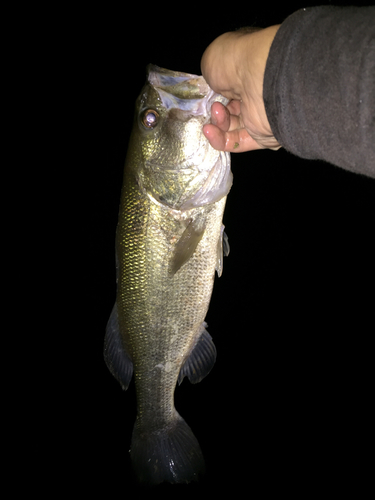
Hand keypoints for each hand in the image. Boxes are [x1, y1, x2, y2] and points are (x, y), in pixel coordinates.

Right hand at [201, 26, 280, 151]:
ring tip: (215, 112)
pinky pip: (237, 142)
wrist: (257, 76)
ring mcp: (259, 117)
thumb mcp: (212, 60)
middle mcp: (256, 96)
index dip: (215, 96)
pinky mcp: (261, 137)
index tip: (205, 97)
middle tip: (212, 105)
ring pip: (231, 128)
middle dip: (216, 111)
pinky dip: (220, 139)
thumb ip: (210, 76)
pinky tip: (209, 131)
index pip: (229, 91)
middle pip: (230, 112)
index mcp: (248, 75)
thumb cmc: (234, 61)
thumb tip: (213, 88)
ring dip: (217, 123)